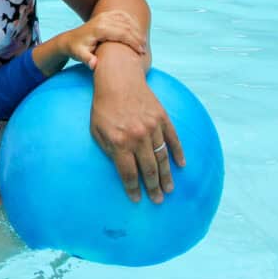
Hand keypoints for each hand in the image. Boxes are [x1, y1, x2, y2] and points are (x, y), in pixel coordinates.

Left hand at [55, 10, 146, 69]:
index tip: (141, 52)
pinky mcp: (105, 15)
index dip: (133, 42)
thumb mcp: (79, 55)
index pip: (122, 33)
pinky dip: (132, 22)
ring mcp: (104, 16)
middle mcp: (102, 19)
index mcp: (99, 29)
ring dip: (136, 30)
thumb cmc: (76, 49)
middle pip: (126, 26)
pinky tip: (137, 31)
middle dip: (137, 38)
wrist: (69, 40)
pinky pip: (122, 15)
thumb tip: (94, 65)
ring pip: (126, 20)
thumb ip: (87, 60)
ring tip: (143, 43)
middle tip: (144, 50)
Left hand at [89, 54, 183, 203]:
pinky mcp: (162, 117)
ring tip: (169, 189)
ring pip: (162, 157)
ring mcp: (152, 127)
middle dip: (153, 188)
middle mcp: (138, 137)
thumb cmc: (103, 105)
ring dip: (166, 176)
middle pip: (148, 169)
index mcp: (120, 141)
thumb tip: (120, 168)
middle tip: (158, 200)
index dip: (133, 189)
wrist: (118, 77)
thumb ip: (108, 150)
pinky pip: (173, 139)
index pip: (128, 173)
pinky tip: (181, 165)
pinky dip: (178, 153)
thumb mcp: (96, 129)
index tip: (136, 200)